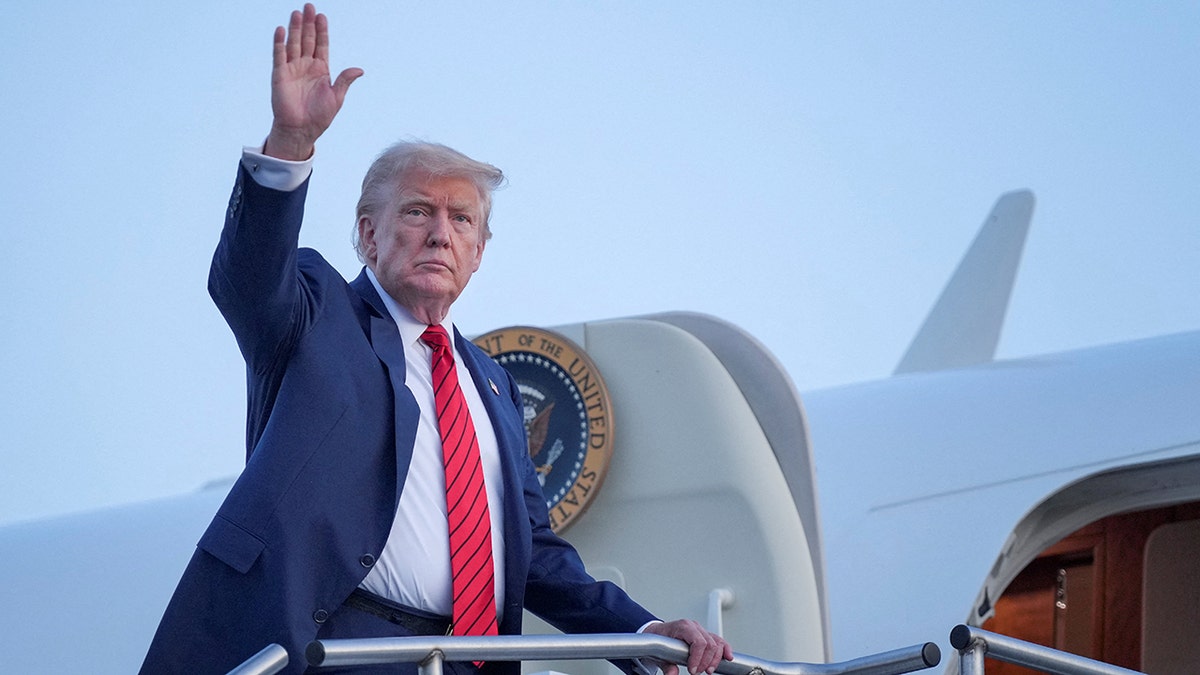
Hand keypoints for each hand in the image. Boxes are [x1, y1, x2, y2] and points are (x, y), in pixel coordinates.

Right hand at [264, 3, 362, 159]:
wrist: (301, 130)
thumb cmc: (319, 116)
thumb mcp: (337, 97)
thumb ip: (345, 80)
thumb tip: (360, 69)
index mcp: (321, 70)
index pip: (322, 45)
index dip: (322, 30)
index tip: (322, 16)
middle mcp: (306, 66)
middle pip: (308, 40)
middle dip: (308, 23)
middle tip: (309, 6)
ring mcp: (292, 69)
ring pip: (294, 44)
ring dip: (295, 29)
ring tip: (297, 13)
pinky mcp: (280, 75)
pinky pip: (279, 56)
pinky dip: (280, 43)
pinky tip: (281, 30)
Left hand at [643, 619, 732, 674]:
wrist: (657, 632)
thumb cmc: (658, 639)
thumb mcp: (658, 654)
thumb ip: (666, 665)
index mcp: (683, 627)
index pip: (698, 642)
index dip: (698, 658)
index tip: (692, 670)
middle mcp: (694, 627)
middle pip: (710, 644)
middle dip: (706, 661)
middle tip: (697, 672)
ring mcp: (701, 630)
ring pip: (717, 643)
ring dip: (715, 659)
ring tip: (708, 670)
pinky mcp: (705, 636)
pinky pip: (719, 641)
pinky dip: (724, 650)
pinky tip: (728, 658)